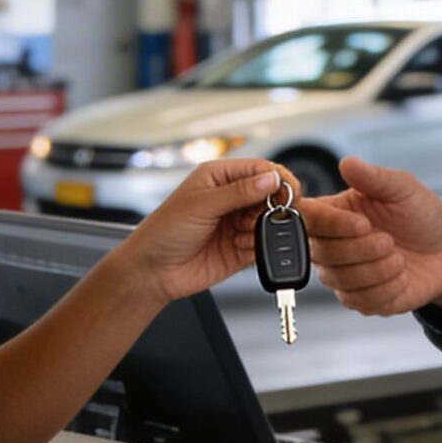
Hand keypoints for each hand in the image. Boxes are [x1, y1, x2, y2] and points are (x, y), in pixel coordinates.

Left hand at [123, 159, 288, 301]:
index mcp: (219, 177)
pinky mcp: (241, 248)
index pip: (260, 170)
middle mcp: (230, 198)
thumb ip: (239, 192)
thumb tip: (271, 179)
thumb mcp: (201, 205)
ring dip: (263, 228)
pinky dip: (259, 247)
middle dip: (273, 206)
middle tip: (267, 215)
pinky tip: (239, 246)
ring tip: (241, 234)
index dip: (278, 179)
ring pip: (270, 220)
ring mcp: (237, 223)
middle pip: (270, 195)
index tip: (289, 191)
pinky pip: (264, 245)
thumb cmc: (163, 232)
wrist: (153, 272)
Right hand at [294, 156, 441, 316]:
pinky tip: (401, 277)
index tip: (363, 223)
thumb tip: (347, 163)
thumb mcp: (403, 188)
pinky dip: (386, 289)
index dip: (330, 223)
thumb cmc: (420, 215)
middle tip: (389, 241)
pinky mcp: (359, 299)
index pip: (308, 218)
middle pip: (322, 253)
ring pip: (339, 279)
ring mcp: (343, 274)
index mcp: (335, 212)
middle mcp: (332, 244)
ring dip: (375, 270)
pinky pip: (359, 301)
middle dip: (360, 249)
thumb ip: (374, 178)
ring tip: (398, 258)